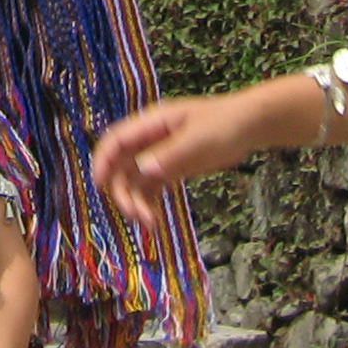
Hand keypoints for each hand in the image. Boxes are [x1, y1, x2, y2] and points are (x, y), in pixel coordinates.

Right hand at [91, 71, 323, 233]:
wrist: (249, 126)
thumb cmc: (224, 124)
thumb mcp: (198, 140)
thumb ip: (170, 155)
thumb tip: (142, 171)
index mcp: (152, 123)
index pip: (116, 140)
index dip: (103, 161)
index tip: (99, 185)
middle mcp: (150, 139)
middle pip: (122, 165)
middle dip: (123, 191)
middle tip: (136, 215)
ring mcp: (159, 155)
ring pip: (135, 181)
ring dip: (137, 202)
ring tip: (150, 224)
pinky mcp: (171, 168)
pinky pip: (151, 188)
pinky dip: (148, 204)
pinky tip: (155, 221)